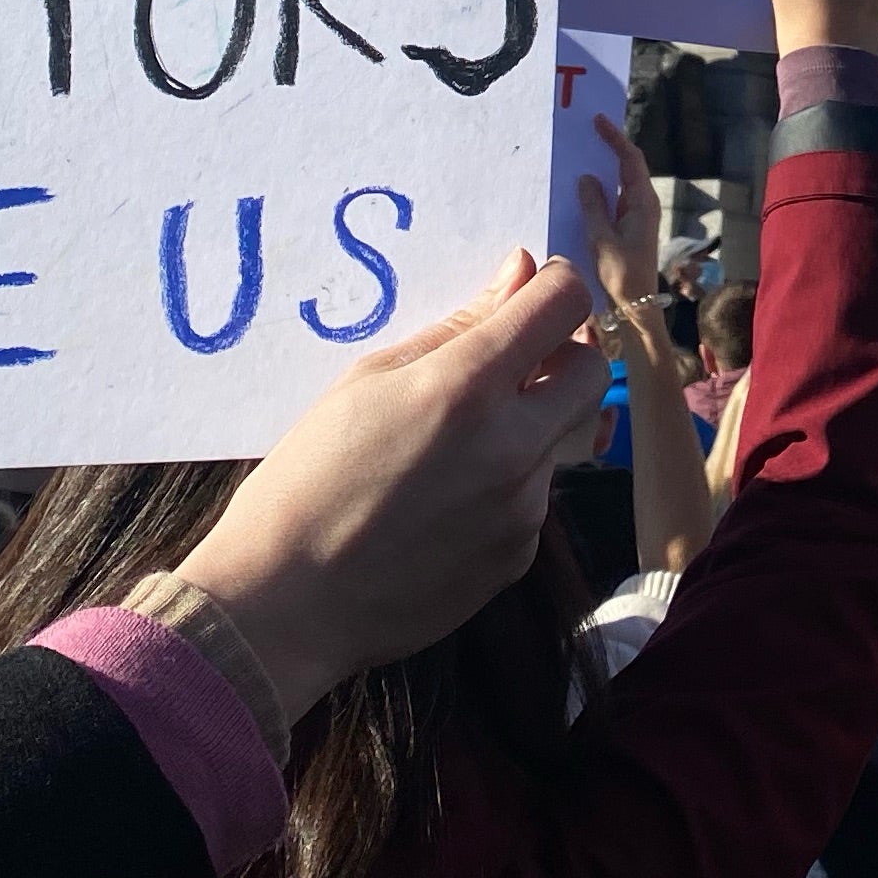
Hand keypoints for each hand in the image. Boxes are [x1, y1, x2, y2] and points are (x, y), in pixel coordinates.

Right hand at [175, 251, 611, 715]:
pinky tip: (441, 503)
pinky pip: (532, 497)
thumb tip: (520, 274)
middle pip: (591, 370)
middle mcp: (512, 447)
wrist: (285, 603)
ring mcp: (522, 509)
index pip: (563, 306)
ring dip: (526, 424)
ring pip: (558, 437)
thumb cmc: (308, 479)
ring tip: (446, 449)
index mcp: (467, 389)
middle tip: (510, 359)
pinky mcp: (517, 556)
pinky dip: (504, 484)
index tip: (532, 290)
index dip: (554, 285)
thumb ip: (458, 327)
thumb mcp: (368, 380)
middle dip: (563, 352)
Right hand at [572, 113, 663, 321]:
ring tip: (580, 151)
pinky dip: (599, 187)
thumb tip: (585, 177)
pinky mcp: (627, 224)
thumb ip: (593, 207)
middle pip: (627, 165)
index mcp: (642, 202)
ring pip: (619, 181)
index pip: (630, 159)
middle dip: (608, 146)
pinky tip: (580, 186)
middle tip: (586, 130)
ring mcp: (636, 213)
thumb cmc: (622, 274)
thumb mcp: (602, 239)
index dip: (614, 138)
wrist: (636, 304)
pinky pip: (613, 197)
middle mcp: (642, 203)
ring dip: (602, 166)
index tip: (598, 120)